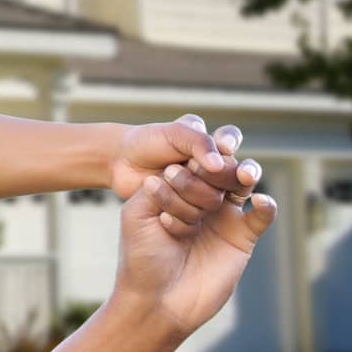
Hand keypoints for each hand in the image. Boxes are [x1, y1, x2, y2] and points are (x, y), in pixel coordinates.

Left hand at [109, 114, 250, 200]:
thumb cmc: (147, 142)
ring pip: (214, 199)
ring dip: (189, 189)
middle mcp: (213, 169)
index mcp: (211, 143)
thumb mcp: (173, 133)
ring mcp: (203, 192)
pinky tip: (165, 205)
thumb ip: (200, 143)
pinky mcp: (192, 212)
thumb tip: (218, 165)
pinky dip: (181, 210)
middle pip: (230, 176)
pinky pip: (197, 218)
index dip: (229, 144)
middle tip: (184, 166)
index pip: (230, 140)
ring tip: (165, 174)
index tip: (221, 146)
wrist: (121, 163)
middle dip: (207, 173)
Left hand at [112, 158, 276, 339]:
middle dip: (212, 168)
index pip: (189, 162)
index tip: (175, 168)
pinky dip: (267, 205)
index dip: (190, 158)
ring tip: (241, 174)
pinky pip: (262, 216)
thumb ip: (156, 189)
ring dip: (244, 174)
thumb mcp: (137, 216)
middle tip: (202, 172)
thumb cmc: (141, 258)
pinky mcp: (242, 237)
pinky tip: (260, 200)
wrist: (158, 301)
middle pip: (218, 169)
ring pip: (242, 184)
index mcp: (174, 189)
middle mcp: (201, 198)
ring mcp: (224, 216)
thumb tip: (174, 166)